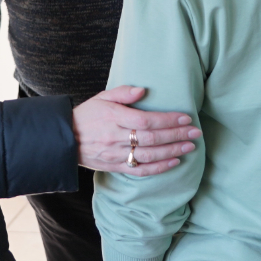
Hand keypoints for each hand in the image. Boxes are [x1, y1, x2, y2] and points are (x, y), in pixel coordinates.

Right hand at [73, 86, 200, 174]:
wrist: (64, 140)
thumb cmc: (86, 115)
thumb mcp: (102, 97)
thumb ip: (123, 93)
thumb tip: (143, 90)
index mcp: (114, 117)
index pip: (147, 120)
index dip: (168, 120)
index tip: (185, 117)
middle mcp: (116, 137)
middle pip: (152, 138)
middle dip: (176, 135)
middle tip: (195, 132)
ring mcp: (116, 154)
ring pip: (149, 155)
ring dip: (172, 151)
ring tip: (190, 146)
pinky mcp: (115, 167)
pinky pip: (140, 170)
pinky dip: (159, 168)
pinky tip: (174, 162)